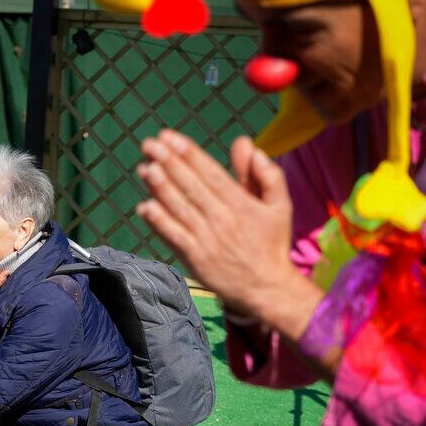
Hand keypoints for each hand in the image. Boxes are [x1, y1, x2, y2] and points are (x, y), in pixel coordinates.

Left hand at [136, 130, 321, 340]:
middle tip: (149, 144)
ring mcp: (207, 240)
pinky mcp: (194, 259)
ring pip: (179, 208)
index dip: (188, 153)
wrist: (266, 288)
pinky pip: (173, 236)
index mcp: (242, 204)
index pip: (210, 172)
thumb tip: (247, 143)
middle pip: (191, 186)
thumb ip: (266, 173)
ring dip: (160, 188)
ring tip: (145, 168)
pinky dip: (158, 222)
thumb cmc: (271, 243)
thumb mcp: (280, 205)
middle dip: (168, 162)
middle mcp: (223, 219)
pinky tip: (144, 207)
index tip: (169, 137)